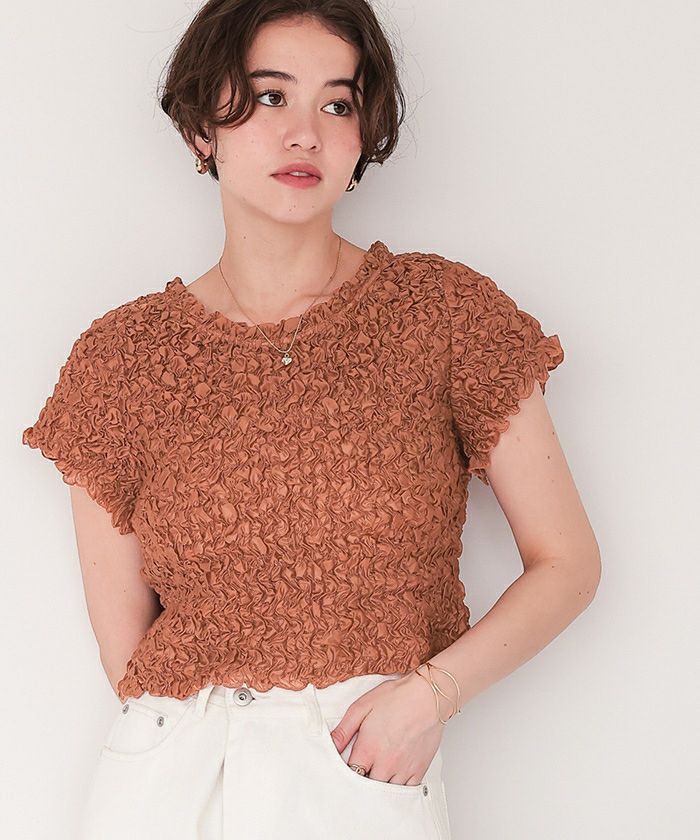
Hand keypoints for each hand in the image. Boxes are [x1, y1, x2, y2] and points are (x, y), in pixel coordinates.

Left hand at [329, 671, 443, 784]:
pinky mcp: (418, 770)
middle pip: (367, 787)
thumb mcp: (362, 707)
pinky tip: (394, 780)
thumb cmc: (396, 698)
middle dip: (361, 781)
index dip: (344, 772)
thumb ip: (344, 730)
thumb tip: (330, 746)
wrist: (427, 696)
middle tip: (361, 772)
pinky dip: (398, 789)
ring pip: (385, 792)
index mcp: (368, 749)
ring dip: (379, 786)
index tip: (345, 768)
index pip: (349, 774)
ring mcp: (403, 769)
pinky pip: (406, 792)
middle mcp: (385, 763)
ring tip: (376, 775)